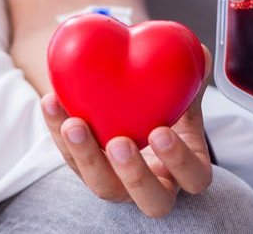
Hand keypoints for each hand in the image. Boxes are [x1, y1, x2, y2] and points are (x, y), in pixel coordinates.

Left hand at [40, 47, 212, 217]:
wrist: (133, 115)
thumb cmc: (165, 113)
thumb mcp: (182, 99)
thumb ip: (191, 79)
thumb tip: (200, 53)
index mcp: (185, 169)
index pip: (193, 177)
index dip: (178, 160)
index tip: (162, 131)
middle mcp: (154, 185)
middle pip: (150, 200)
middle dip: (134, 173)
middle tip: (120, 143)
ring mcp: (117, 183)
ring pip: (102, 186)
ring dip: (87, 156)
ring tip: (74, 123)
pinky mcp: (84, 171)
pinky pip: (69, 157)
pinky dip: (58, 129)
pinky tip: (52, 101)